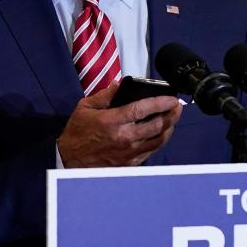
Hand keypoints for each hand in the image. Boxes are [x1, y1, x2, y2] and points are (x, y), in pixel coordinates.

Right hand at [57, 80, 182, 167]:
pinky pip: (151, 152)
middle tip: (177, 106)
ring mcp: (129, 153)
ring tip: (173, 118)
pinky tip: (161, 133)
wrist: (69, 161)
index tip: (171, 97)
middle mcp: (124, 138)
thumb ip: (105, 95)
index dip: (161, 102)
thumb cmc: (77, 134)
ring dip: (170, 128)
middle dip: (172, 114)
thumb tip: (120, 83)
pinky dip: (160, 141)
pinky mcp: (130, 163)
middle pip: (157, 126)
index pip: (143, 109)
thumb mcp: (85, 108)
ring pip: (158, 140)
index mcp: (113, 122)